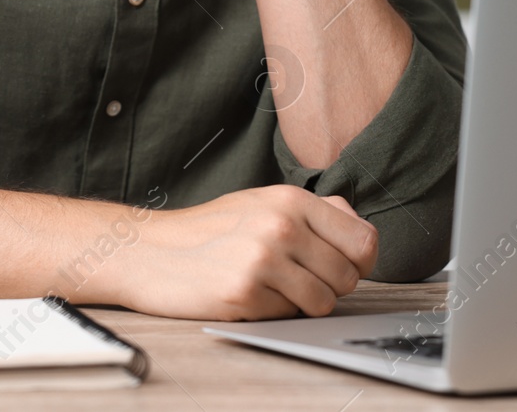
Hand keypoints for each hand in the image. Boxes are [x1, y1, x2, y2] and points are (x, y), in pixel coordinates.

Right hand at [100, 183, 377, 320]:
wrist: (151, 250)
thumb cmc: (209, 230)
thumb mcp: (263, 203)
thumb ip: (314, 212)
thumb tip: (357, 226)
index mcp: (291, 200)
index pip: (365, 240)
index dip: (360, 261)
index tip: (341, 266)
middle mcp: (282, 226)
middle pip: (348, 277)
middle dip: (328, 286)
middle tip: (295, 278)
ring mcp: (264, 259)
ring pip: (325, 302)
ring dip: (303, 303)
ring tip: (272, 287)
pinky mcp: (246, 292)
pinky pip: (289, 317)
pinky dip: (275, 312)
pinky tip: (248, 294)